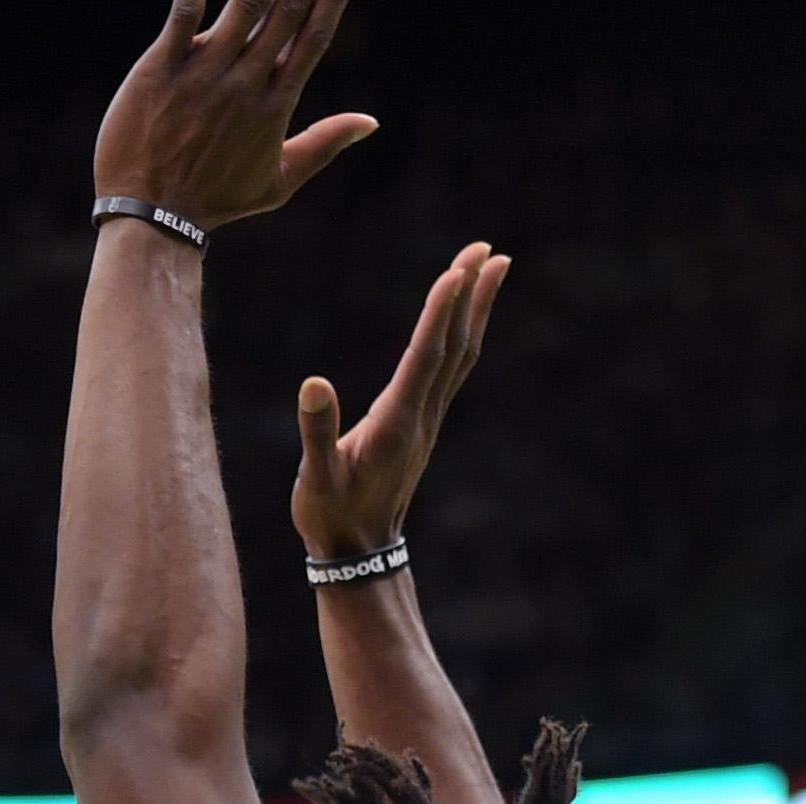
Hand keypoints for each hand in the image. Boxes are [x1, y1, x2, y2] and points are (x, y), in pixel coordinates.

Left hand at [94, 0, 374, 236]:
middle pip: (286, 10)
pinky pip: (183, 13)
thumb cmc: (214, 201)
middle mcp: (244, 82)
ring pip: (244, 4)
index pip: (313, 37)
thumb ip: (322, 145)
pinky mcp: (162, 68)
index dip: (331, 1)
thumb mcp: (277, 183)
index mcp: (275, 104)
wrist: (152, 220)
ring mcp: (203, 73)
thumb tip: (370, 122)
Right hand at [293, 242, 508, 559]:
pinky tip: (466, 317)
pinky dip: (464, 335)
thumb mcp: (315, 478)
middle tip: (484, 248)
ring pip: (461, 356)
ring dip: (477, 309)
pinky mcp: (424, 425)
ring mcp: (427, 421)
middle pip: (454, 346)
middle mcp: (421, 417)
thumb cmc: (330, 515)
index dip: (441, 312)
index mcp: (396, 422)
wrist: (359, 554)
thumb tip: (313, 384)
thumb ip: (316, 433)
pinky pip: (452, 370)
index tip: (458, 269)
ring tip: (492, 265)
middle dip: (469, 296)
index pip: (425, 356)